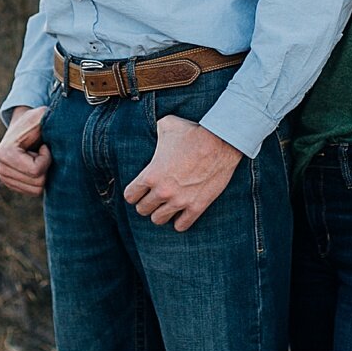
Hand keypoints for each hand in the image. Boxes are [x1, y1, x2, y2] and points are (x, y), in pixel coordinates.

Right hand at [0, 105, 50, 196]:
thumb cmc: (36, 121)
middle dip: (46, 167)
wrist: (25, 127)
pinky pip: (33, 192)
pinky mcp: (11, 184)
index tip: (44, 145)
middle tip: (40, 152)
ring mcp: (4, 178)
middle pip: (37, 183)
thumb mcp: (41, 116)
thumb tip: (57, 118)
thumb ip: (47, 117)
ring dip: (43, 173)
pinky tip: (36, 166)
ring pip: (36, 190)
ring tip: (37, 158)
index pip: (36, 171)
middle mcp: (1, 168)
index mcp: (5, 153)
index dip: (47, 158)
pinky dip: (40, 179)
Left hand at [123, 115, 241, 231]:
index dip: (134, 193)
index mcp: (151, 175)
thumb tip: (152, 129)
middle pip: (143, 210)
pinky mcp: (197, 206)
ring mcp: (180, 201)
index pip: (130, 196)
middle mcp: (162, 191)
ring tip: (166, 206)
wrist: (221, 141)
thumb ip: (155, 132)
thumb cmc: (193, 132)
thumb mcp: (167, 125)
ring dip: (160, 213)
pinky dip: (179, 221)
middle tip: (153, 197)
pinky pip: (181, 225)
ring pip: (159, 220)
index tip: (140, 189)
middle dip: (146, 203)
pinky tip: (181, 213)